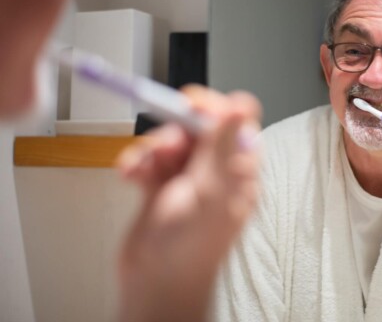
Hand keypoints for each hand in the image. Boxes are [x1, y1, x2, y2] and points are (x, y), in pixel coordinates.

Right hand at [116, 86, 260, 321]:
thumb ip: (222, 145)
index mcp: (239, 170)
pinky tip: (131, 175)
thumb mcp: (209, 191)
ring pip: (172, 142)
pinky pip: (152, 160)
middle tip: (165, 145)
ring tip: (145, 167)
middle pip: (199, 128)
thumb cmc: (189, 249)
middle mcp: (217, 171)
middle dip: (176, 131)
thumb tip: (241, 106)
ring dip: (153, 149)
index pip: (236, 123)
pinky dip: (139, 163)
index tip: (191, 106)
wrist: (155, 284)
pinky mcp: (163, 186)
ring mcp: (189, 179)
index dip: (214, 109)